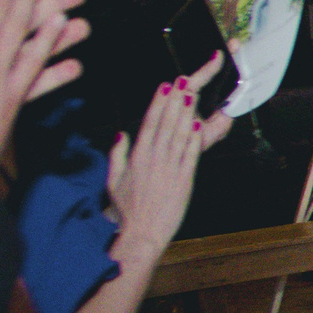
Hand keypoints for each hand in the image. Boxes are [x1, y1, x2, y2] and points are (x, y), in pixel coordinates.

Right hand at [107, 54, 229, 258]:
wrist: (142, 232)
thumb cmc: (127, 208)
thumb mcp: (113, 180)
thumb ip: (117, 154)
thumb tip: (120, 133)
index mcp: (137, 157)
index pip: (149, 124)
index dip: (158, 103)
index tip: (164, 87)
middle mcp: (154, 159)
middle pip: (167, 124)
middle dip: (175, 101)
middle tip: (183, 81)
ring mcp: (171, 168)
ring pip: (181, 135)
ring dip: (188, 113)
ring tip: (193, 94)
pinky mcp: (185, 179)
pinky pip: (191, 155)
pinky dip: (195, 138)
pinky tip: (199, 123)